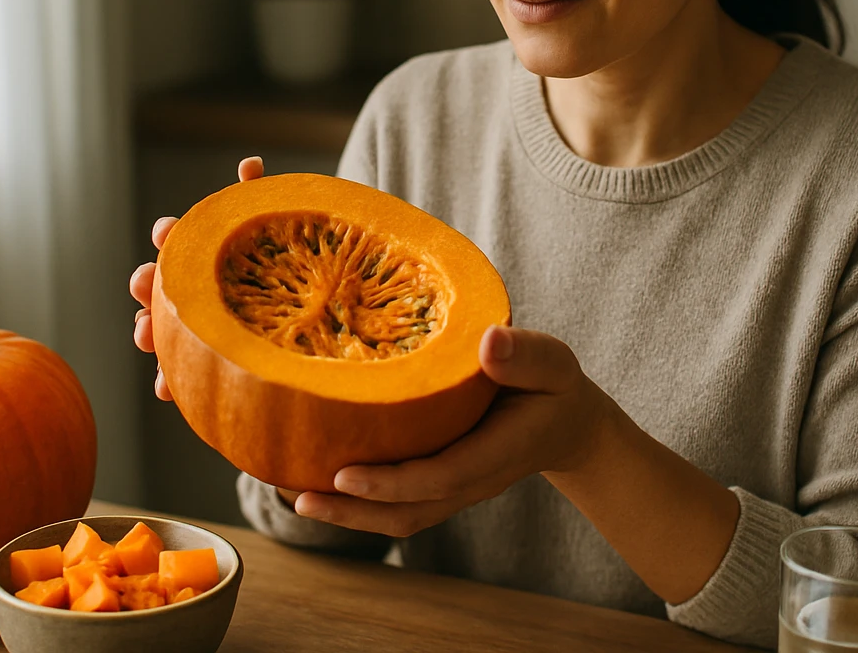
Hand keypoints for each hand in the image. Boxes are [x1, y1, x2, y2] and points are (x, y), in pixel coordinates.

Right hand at [130, 156, 264, 401]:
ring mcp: (195, 326)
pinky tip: (167, 389)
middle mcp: (193, 288)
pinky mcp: (205, 363)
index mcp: (205, 254)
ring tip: (144, 334)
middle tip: (144, 282)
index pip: (178, 238)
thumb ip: (257, 199)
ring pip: (162, 329)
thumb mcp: (273, 230)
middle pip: (161, 283)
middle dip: (148, 282)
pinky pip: (182, 374)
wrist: (312, 308)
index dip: (169, 234)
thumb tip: (250, 162)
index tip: (166, 231)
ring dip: (149, 331)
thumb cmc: (285, 260)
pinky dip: (170, 380)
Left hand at [288, 326, 619, 535]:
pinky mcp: (438, 484)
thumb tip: (488, 342)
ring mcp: (452, 489)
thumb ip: (525, 354)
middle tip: (298, 496)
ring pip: (396, 515)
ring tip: (291, 494)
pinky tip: (312, 482)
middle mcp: (469, 481)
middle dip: (352, 511)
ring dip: (345, 514)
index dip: (391, 482)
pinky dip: (353, 502)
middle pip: (407, 511)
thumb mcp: (552, 363)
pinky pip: (394, 503)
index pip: (440, 476)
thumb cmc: (552, 386)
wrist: (566, 424)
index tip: (345, 476)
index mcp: (496, 453)